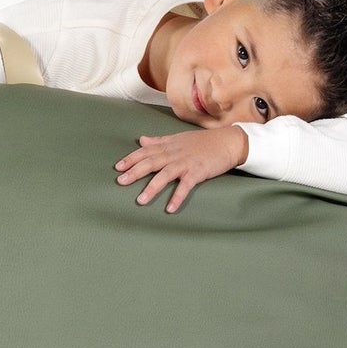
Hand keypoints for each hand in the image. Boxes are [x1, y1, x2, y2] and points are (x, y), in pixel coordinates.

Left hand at [113, 126, 247, 212]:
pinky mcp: (198, 172)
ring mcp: (186, 163)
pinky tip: (169, 208)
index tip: (118, 167)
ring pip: (165, 175)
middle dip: (135, 172)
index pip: (146, 151)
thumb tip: (142, 140)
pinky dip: (178, 197)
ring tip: (141, 200)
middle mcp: (174, 154)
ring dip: (152, 188)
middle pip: (151, 162)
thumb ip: (159, 141)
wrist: (228, 142)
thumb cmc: (203, 142)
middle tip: (120, 182)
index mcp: (169, 146)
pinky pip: (186, 186)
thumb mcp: (178, 139)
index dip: (131, 159)